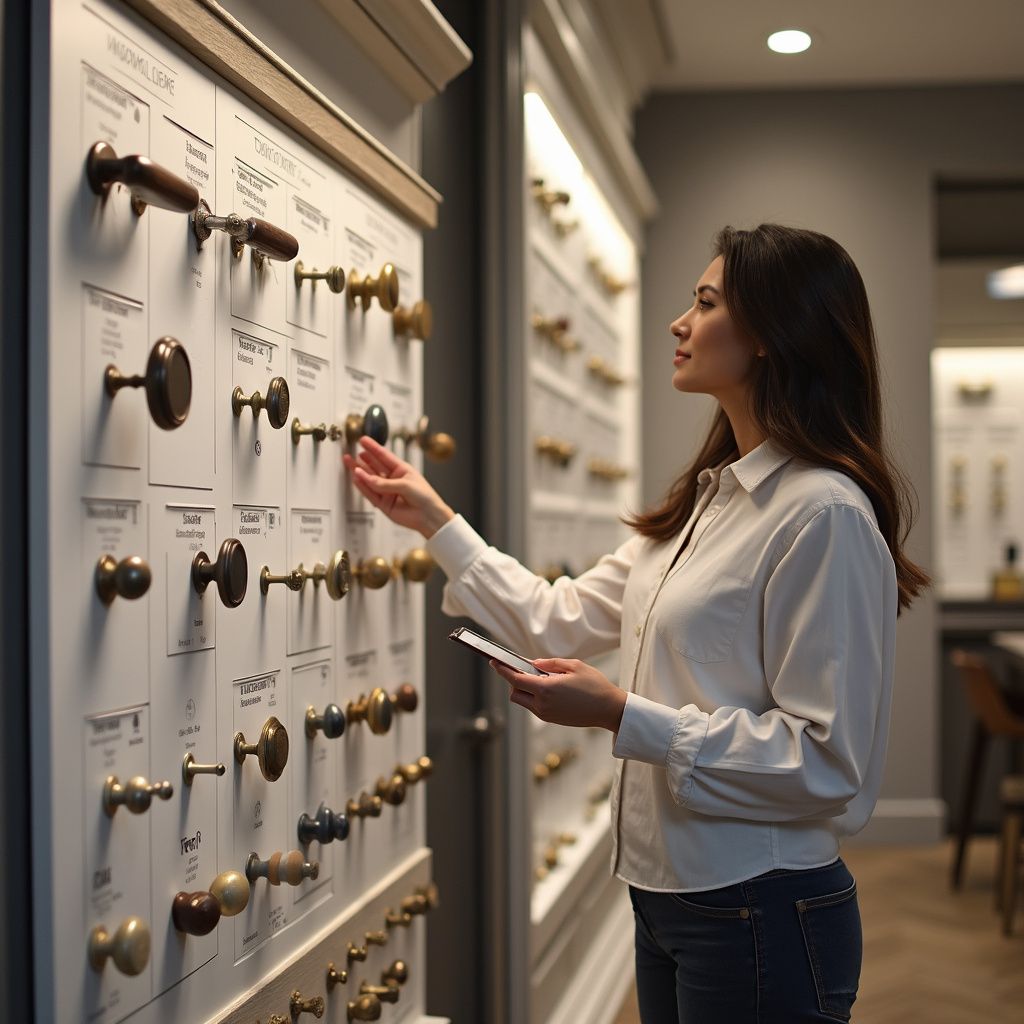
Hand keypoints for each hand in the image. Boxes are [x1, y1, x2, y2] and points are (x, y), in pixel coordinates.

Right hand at [342, 436, 454, 537]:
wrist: (429, 517)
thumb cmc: (425, 497)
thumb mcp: (406, 485)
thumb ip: (384, 483)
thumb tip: (366, 478)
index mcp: (402, 470)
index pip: (384, 456)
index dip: (373, 448)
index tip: (363, 440)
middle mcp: (394, 480)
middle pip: (375, 467)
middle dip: (363, 459)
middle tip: (352, 451)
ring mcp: (388, 492)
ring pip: (370, 480)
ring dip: (360, 472)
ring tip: (350, 462)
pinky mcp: (384, 504)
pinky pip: (370, 494)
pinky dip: (363, 486)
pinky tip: (356, 478)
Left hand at [490, 658, 626, 731]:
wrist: (609, 709)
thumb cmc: (594, 685)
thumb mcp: (574, 665)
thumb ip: (549, 663)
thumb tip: (532, 664)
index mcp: (546, 689)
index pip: (515, 679)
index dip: (502, 670)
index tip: (494, 662)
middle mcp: (542, 705)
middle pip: (515, 693)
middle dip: (514, 681)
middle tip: (524, 669)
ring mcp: (546, 714)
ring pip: (523, 701)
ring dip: (525, 690)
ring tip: (541, 678)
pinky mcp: (551, 720)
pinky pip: (534, 707)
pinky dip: (534, 697)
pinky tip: (548, 688)